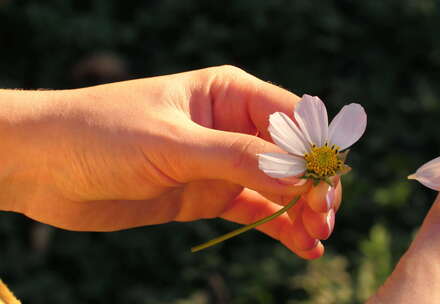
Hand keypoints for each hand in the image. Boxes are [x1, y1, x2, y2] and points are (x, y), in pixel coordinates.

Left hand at [0, 65, 340, 258]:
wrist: (44, 166)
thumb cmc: (103, 134)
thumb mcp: (173, 142)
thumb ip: (236, 157)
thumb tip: (298, 175)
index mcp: (229, 94)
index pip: (292, 119)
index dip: (315, 152)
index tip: (325, 187)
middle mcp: (232, 126)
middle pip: (292, 156)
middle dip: (312, 186)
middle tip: (324, 220)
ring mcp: (221, 163)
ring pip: (277, 186)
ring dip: (301, 211)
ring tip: (317, 239)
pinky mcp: (207, 194)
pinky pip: (254, 210)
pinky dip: (279, 227)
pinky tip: (301, 246)